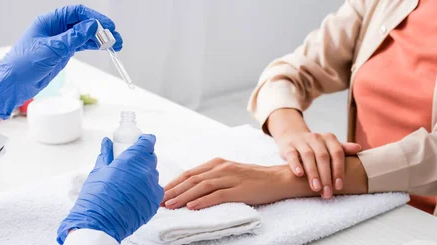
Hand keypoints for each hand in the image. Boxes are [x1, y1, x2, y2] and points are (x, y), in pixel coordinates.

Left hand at [0, 5, 122, 118]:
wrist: (13, 85)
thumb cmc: (24, 65)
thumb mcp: (52, 49)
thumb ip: (74, 37)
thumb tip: (93, 26)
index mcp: (49, 22)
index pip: (76, 13)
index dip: (94, 17)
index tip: (108, 25)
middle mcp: (55, 29)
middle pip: (83, 23)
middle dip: (100, 29)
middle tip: (115, 38)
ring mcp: (59, 41)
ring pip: (84, 35)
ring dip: (99, 39)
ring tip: (115, 45)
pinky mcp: (62, 53)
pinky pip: (81, 46)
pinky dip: (93, 46)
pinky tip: (103, 48)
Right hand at [57, 135, 163, 243]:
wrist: (100, 224)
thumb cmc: (96, 197)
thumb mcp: (98, 171)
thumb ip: (106, 155)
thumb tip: (106, 142)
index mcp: (132, 160)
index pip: (148, 142)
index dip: (145, 140)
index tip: (141, 142)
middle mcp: (146, 171)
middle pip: (150, 158)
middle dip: (142, 158)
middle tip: (130, 164)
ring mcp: (152, 187)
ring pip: (153, 174)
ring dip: (144, 175)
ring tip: (129, 183)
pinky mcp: (155, 201)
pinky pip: (155, 190)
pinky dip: (147, 190)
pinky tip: (135, 195)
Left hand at [162, 158, 294, 209]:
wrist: (279, 179)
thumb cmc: (254, 179)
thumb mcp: (230, 174)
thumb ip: (212, 178)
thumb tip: (191, 189)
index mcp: (217, 163)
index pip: (189, 173)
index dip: (172, 184)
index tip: (159, 193)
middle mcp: (221, 168)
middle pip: (191, 179)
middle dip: (173, 191)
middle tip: (157, 201)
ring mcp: (231, 178)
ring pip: (201, 186)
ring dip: (183, 196)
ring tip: (170, 205)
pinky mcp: (240, 189)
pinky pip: (218, 195)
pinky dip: (203, 200)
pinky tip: (192, 206)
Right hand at [266, 108, 360, 198]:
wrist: (292, 136)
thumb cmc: (315, 146)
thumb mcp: (329, 146)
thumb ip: (343, 149)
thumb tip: (358, 148)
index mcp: (329, 138)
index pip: (337, 153)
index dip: (338, 170)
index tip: (339, 186)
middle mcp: (316, 138)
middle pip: (323, 157)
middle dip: (326, 176)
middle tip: (327, 193)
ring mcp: (301, 141)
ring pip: (308, 156)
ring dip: (313, 173)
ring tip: (316, 188)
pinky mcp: (288, 147)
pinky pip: (292, 155)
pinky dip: (296, 164)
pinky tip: (299, 174)